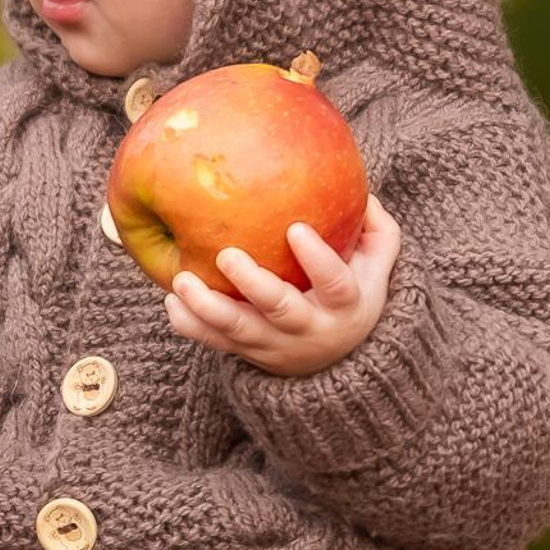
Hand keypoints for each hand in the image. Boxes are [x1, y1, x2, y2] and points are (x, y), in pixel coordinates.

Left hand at [162, 200, 401, 376]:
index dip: (318, 259)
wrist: (339, 360)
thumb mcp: (376, 266)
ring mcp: (275, 343)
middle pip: (281, 309)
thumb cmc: (354, 292)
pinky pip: (214, 342)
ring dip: (208, 307)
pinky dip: (191, 325)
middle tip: (226, 254)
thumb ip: (376, 228)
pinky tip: (172, 302)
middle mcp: (309, 328)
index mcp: (345, 305)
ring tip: (181, 280)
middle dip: (253, 284)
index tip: (296, 229)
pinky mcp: (247, 352)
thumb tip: (362, 188)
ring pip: (239, 330)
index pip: (336, 284)